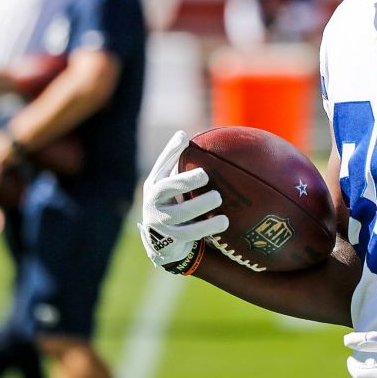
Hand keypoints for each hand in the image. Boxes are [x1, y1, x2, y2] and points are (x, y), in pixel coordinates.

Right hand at [137, 131, 228, 274]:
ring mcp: (160, 222)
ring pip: (180, 213)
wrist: (161, 244)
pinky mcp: (171, 240)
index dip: (171, 151)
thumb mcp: (170, 185)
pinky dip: (208, 227)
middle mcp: (153, 202)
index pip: (161, 164)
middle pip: (167, 188)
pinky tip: (224, 222)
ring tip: (218, 198)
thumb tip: (183, 134)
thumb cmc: (171, 205)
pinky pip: (190, 234)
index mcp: (155, 185)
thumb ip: (177, 163)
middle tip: (205, 175)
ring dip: (200, 206)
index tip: (184, 138)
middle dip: (186, 181)